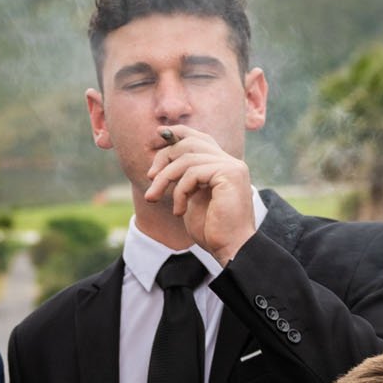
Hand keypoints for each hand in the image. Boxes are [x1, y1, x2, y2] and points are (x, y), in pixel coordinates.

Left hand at [142, 127, 257, 261]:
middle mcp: (230, 162)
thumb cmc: (211, 230)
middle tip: (150, 180)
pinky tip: (179, 211)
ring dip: (165, 179)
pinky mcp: (230, 174)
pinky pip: (193, 172)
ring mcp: (232, 167)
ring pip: (187, 158)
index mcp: (223, 165)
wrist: (230, 249)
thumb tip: (164, 162)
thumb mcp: (192, 198)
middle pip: (189, 143)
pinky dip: (180, 191)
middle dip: (163, 158)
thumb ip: (184, 178)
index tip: (158, 134)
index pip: (199, 137)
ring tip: (155, 198)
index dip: (178, 132)